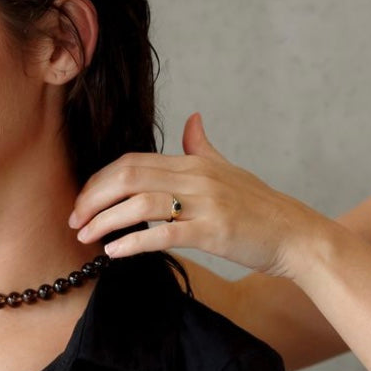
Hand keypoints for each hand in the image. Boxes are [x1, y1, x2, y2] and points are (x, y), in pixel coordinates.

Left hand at [68, 113, 313, 278]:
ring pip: (141, 203)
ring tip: (85, 237)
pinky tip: (114, 251)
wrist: (296, 235)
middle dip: (93, 198)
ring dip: (105, 220)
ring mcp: (206, 203)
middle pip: (129, 177)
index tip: (82, 202)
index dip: (100, 180)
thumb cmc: (260, 208)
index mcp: (194, 162)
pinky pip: (164, 233)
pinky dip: (134, 241)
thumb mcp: (228, 170)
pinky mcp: (213, 231)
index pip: (133, 162)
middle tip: (74, 221)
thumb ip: (203, 147)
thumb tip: (192, 119)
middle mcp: (196, 177)